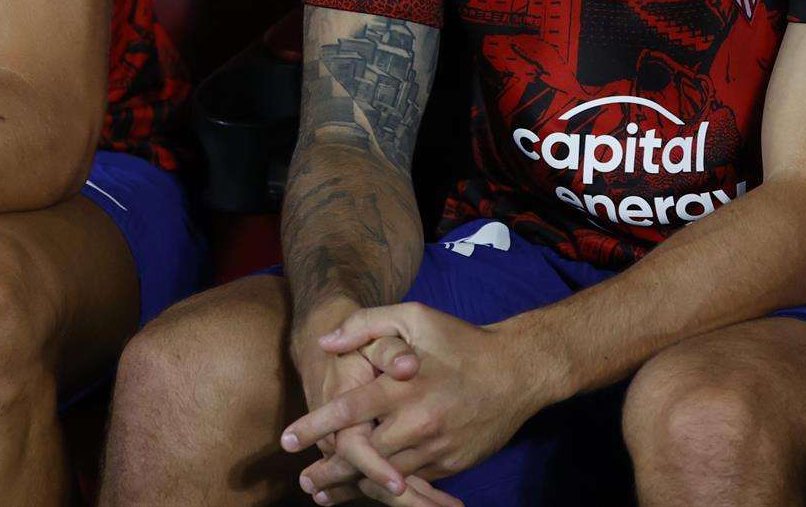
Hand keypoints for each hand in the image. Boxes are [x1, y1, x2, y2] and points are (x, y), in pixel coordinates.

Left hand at [284, 304, 557, 494]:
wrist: (518, 371)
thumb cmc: (461, 340)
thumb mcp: (415, 317)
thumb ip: (367, 324)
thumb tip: (325, 343)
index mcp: (405, 385)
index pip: (350, 409)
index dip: (316, 425)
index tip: (287, 439)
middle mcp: (418, 421)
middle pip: (363, 455)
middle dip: (329, 470)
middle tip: (303, 481)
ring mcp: (436, 447)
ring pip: (386, 477)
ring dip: (353, 487)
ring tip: (324, 494)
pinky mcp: (450, 464)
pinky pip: (412, 483)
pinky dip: (386, 488)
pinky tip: (366, 491)